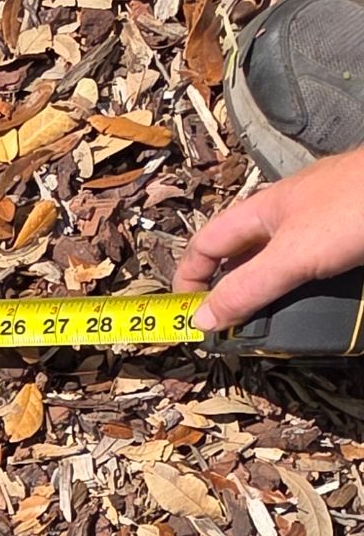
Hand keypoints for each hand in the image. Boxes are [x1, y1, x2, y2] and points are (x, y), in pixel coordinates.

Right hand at [175, 140, 363, 332]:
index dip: (189, 276)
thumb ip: (248, 287)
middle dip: (233, 289)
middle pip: (245, 254)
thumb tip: (202, 319)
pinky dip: (310, 287)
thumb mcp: (293, 255)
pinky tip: (319, 302)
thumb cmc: (354, 207)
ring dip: (274, 292)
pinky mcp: (353, 232)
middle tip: (232, 328)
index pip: (207, 242)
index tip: (187, 314)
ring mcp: (325, 221)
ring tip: (274, 323)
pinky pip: (319, 264)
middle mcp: (291, 212)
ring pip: (284, 261)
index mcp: (263, 209)